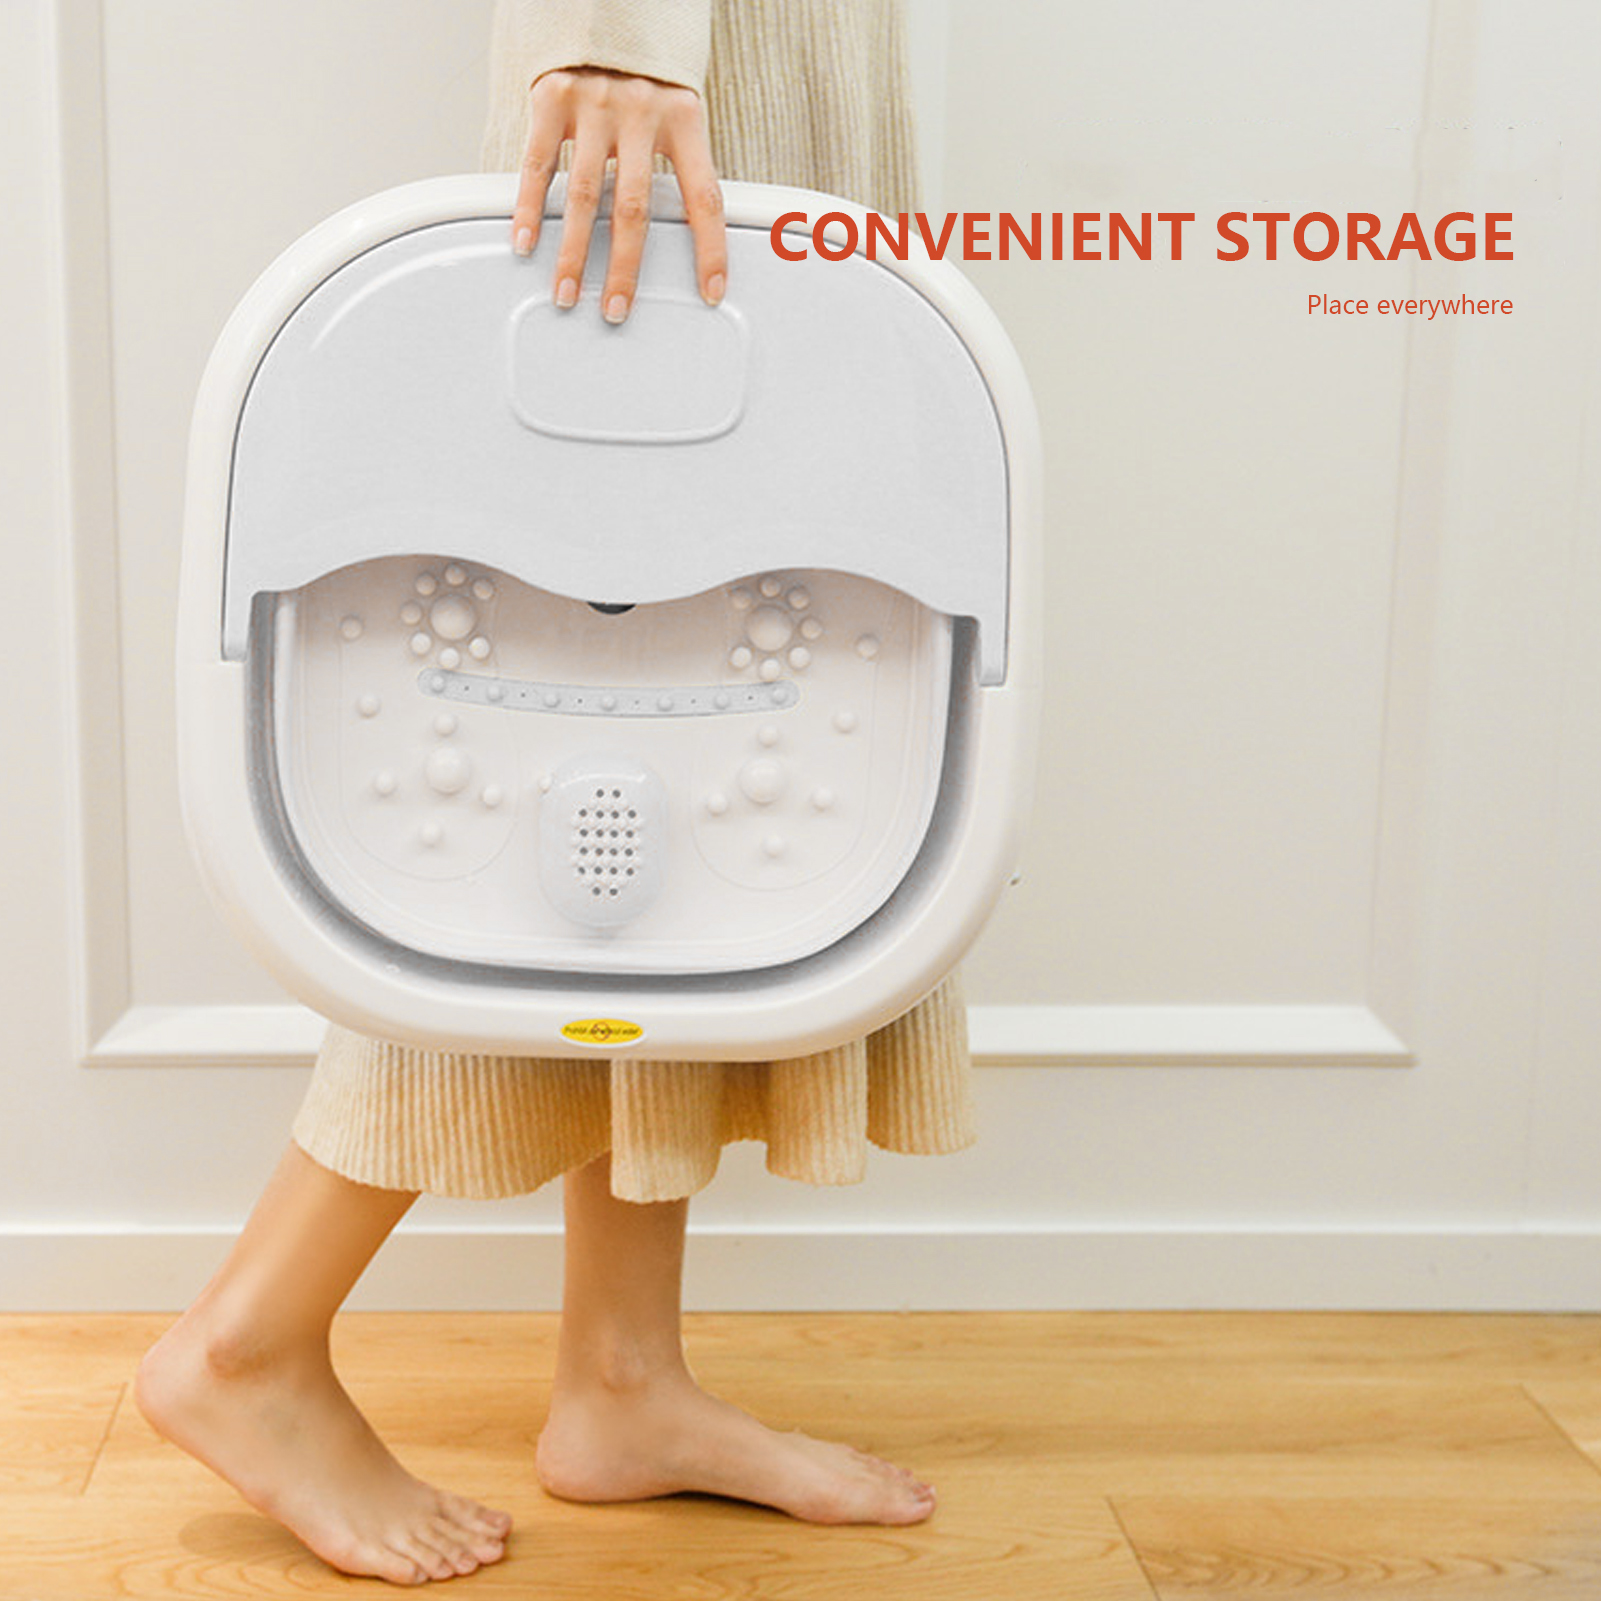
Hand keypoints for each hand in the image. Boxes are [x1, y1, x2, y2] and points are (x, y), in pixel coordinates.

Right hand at [512, 67, 726, 321]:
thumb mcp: (674, 101)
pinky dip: (531, 208)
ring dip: (575, 253)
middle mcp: (641, 110)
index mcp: (684, 116)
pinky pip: (540, 164)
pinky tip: (526, 243)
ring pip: (586, 196)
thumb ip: (674, 155)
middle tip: (615, 310)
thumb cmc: (640, 63)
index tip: (710, 292)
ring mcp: (595, 103)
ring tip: (568, 292)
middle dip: (625, 269)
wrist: (602, 0)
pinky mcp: (552, 95)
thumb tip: (680, 225)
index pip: (704, 197)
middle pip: (635, 209)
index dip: (710, 250)